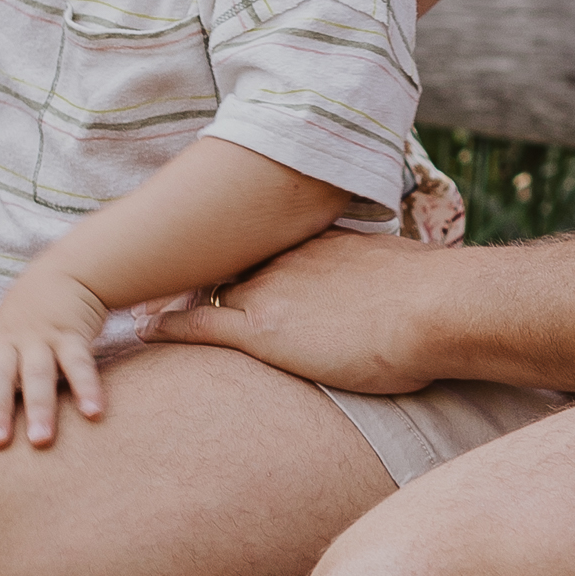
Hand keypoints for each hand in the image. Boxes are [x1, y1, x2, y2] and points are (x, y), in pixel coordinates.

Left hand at [0, 268, 117, 446]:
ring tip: (41, 440)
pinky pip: (79, 363)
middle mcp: (12, 341)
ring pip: (38, 374)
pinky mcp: (73, 333)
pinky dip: (87, 388)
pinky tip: (93, 413)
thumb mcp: (6, 332)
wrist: (69, 269)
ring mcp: (42, 336)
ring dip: (39, 407)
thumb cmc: (34, 312)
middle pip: (0, 377)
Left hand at [144, 228, 444, 396]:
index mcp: (316, 244)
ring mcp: (271, 292)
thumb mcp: (400, 272)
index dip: (232, 249)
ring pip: (205, 290)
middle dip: (190, 265)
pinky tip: (141, 330)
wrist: (438, 307)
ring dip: (171, 293)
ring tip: (136, 296)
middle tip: (153, 266)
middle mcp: (285, 259)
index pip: (261, 244)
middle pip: (223, 261)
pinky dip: (167, 327)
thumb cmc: (436, 298)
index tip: (209, 250)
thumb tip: (394, 293)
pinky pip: (199, 326)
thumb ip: (377, 278)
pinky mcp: (264, 331)